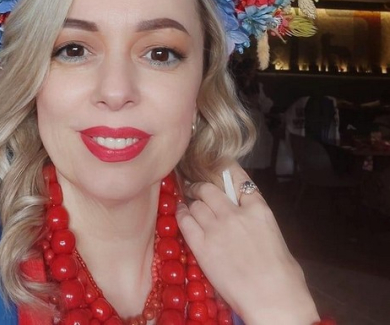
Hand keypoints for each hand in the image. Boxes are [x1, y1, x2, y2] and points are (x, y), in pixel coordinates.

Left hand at [176, 163, 319, 324]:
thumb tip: (249, 222)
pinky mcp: (201, 245)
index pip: (238, 178)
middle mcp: (234, 213)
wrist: (274, 302)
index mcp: (258, 209)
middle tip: (196, 188)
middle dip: (201, 186)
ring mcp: (216, 228)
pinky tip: (181, 212)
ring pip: (195, 203)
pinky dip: (181, 214)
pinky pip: (185, 221)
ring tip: (188, 201)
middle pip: (209, 188)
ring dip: (191, 200)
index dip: (224, 169)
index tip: (216, 165)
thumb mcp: (276, 238)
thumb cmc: (285, 278)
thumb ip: (258, 223)